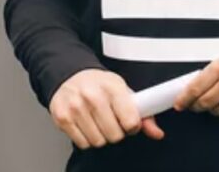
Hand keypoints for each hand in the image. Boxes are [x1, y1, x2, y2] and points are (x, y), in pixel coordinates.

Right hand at [48, 69, 163, 148]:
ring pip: (98, 141)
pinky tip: (86, 124)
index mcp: (112, 87)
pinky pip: (82, 143)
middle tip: (110, 121)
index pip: (131, 121)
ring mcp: (75, 107)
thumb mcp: (123, 91)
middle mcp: (92, 96)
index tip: (128, 121)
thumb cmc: (99, 85)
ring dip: (100, 136)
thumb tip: (156, 132)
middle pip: (115, 135)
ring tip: (97, 122)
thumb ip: (143, 113)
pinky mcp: (62, 117)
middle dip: (115, 132)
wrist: (70, 76)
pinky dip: (86, 138)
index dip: (132, 126)